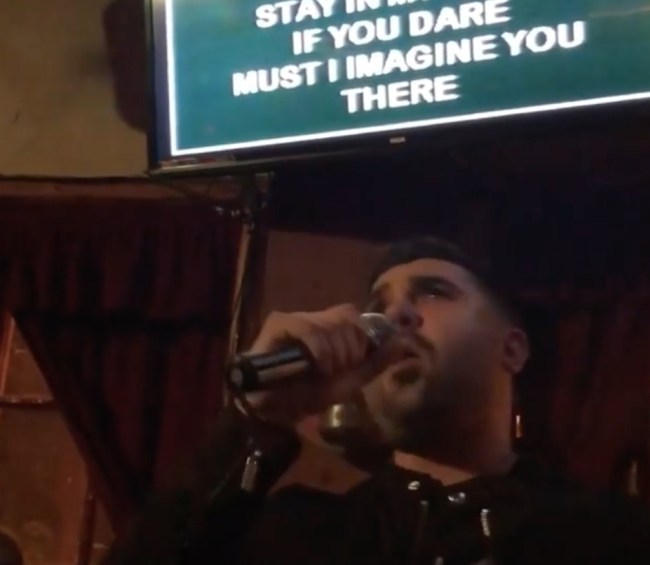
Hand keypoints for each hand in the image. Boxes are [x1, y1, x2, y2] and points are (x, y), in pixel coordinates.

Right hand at [238, 304, 401, 425]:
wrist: (273, 410)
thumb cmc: (309, 395)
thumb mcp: (350, 382)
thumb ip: (375, 361)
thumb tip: (402, 340)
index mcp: (334, 329)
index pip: (361, 316)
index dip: (370, 335)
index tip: (359, 361)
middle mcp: (317, 318)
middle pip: (350, 319)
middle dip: (350, 352)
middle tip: (336, 372)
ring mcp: (298, 318)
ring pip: (333, 324)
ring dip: (334, 356)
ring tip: (322, 373)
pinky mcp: (280, 323)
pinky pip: (309, 327)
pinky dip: (318, 350)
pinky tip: (314, 366)